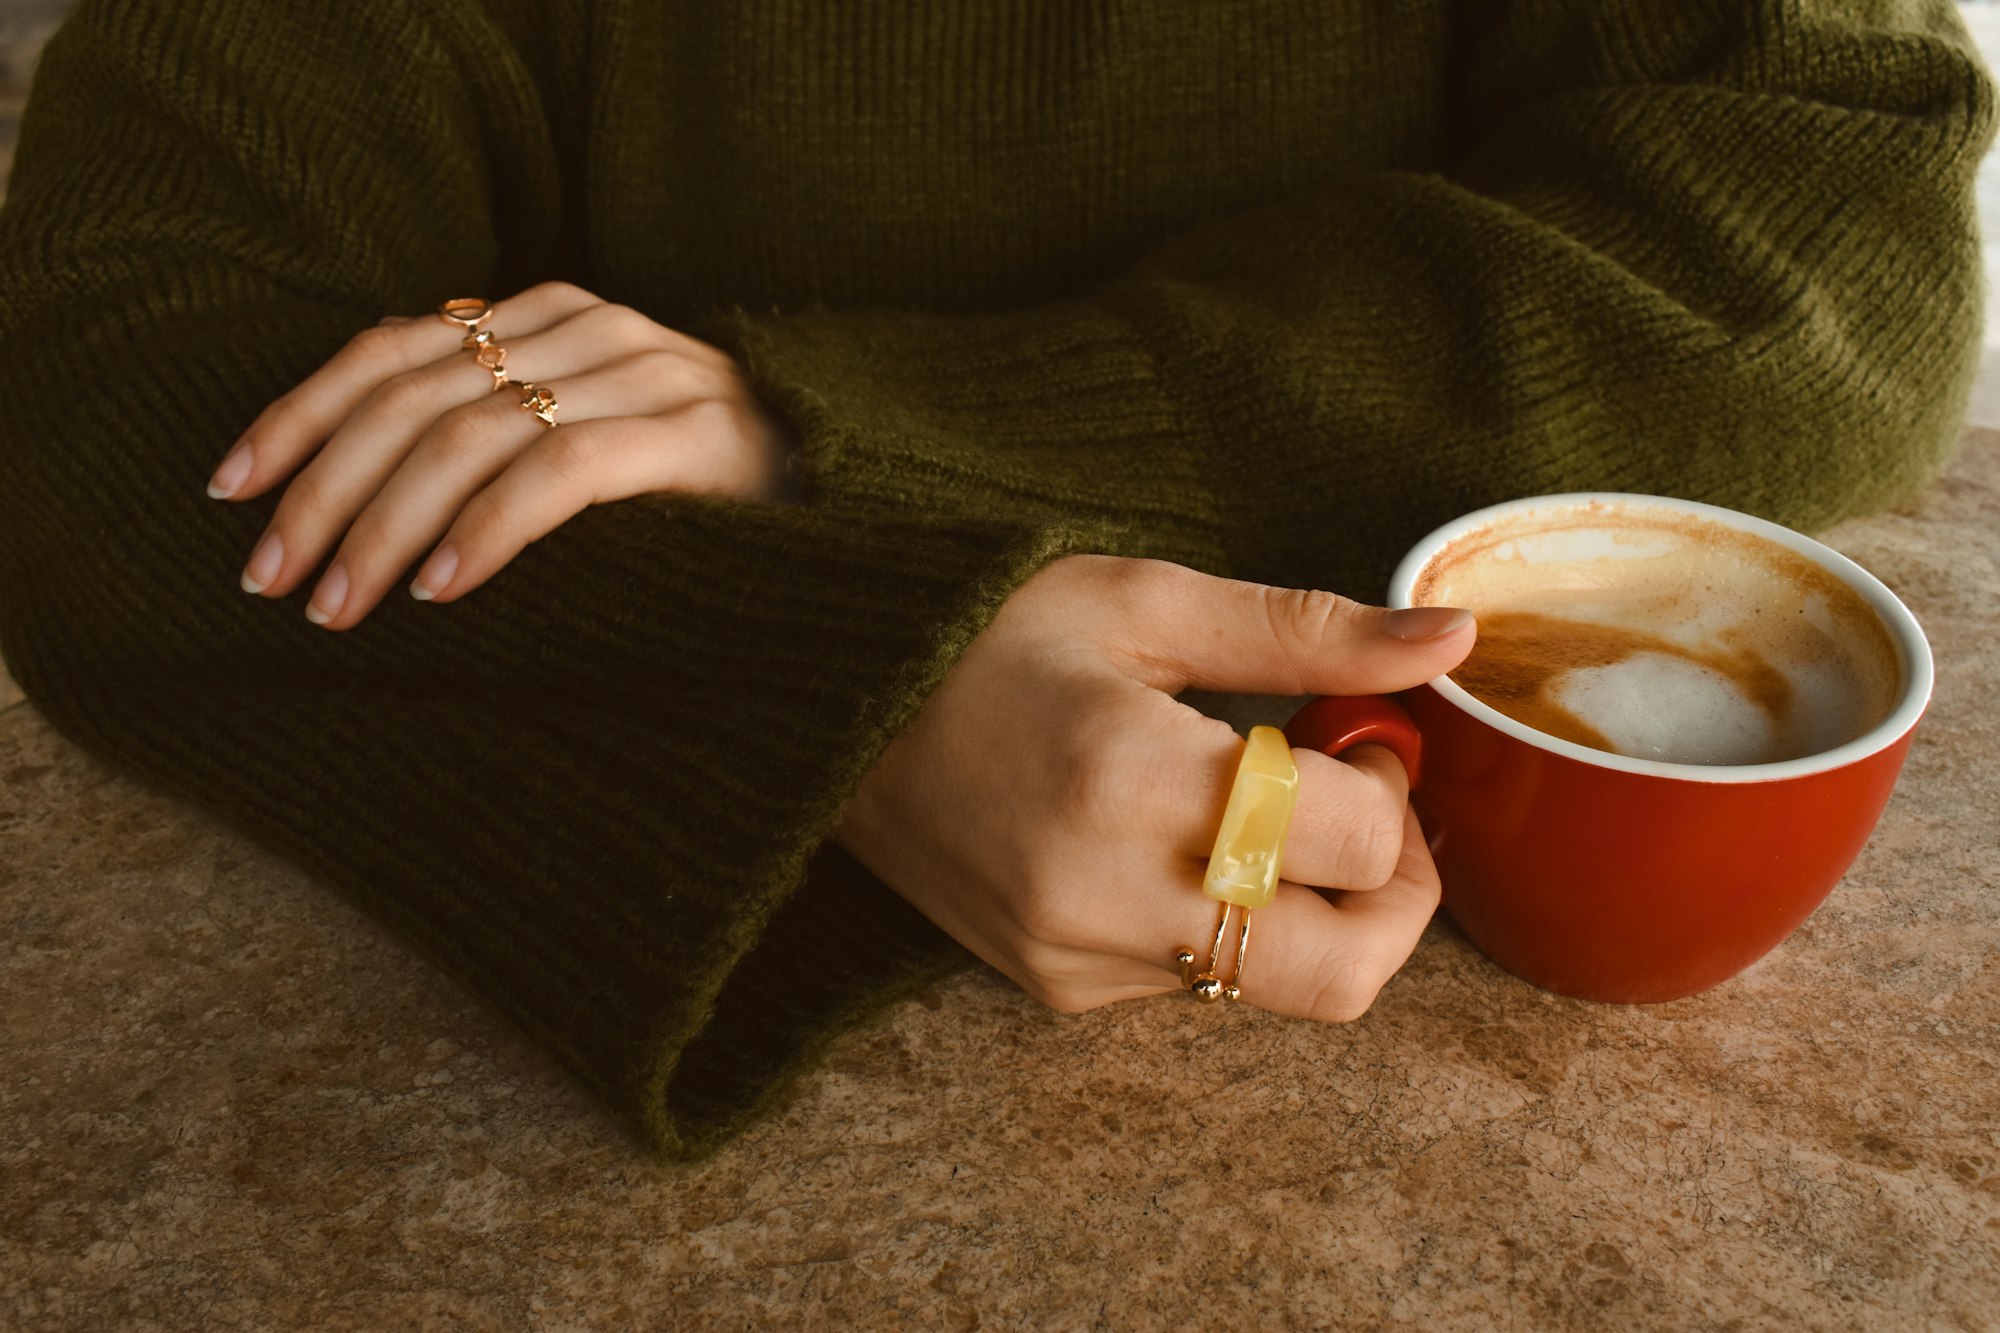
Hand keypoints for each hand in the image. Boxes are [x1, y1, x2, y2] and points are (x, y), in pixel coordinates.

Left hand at [206, 281, 798, 629]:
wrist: (851, 525)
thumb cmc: (698, 508)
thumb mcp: (586, 451)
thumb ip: (500, 438)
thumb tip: (355, 494)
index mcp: (553, 316)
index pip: (392, 346)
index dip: (299, 414)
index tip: (230, 489)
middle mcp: (592, 327)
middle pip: (412, 391)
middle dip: (323, 488)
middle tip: (271, 578)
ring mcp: (648, 376)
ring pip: (469, 433)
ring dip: (385, 526)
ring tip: (340, 604)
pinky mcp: (694, 439)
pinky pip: (561, 473)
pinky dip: (488, 531)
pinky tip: (444, 590)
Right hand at [831, 555, 1475, 1020]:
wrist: (835, 717)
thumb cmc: (985, 637)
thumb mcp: (1146, 603)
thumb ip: (1307, 633)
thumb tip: (1451, 640)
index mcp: (1134, 777)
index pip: (1354, 839)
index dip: (1391, 783)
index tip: (1354, 735)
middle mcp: (1105, 892)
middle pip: (1343, 969)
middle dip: (1397, 899)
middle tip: (1368, 817)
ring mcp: (1077, 957)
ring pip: (1278, 985)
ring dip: (1308, 909)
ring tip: (1253, 814)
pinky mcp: (1058, 990)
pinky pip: (1200, 985)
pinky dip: (1228, 926)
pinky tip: (1175, 848)